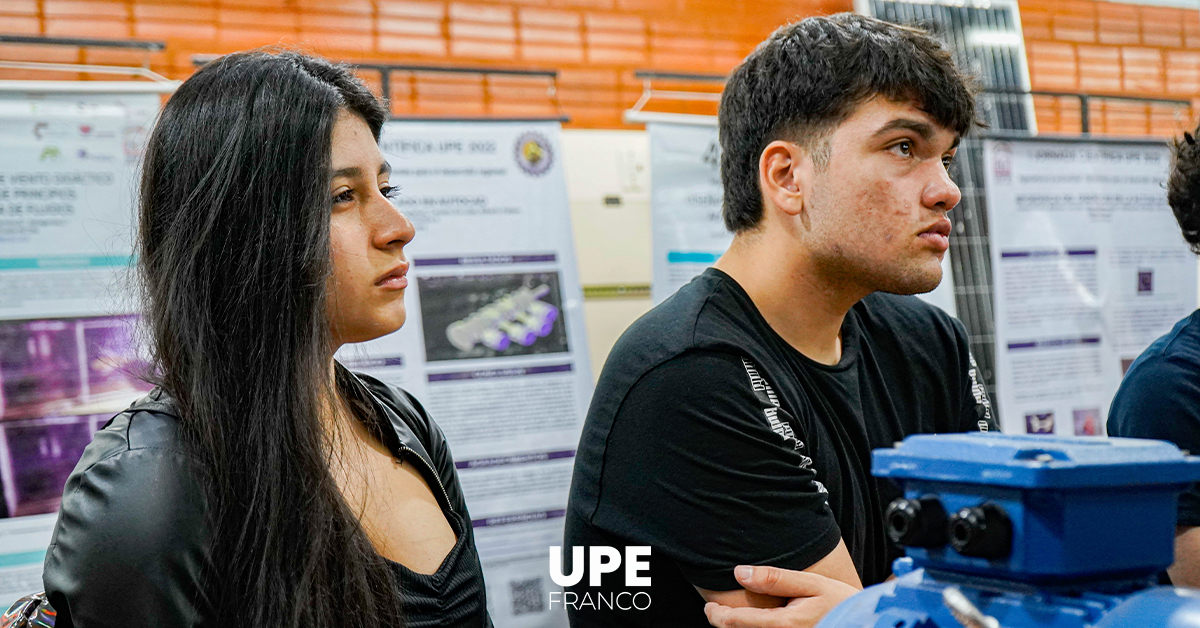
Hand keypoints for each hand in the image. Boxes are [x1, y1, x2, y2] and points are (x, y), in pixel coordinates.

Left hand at [704, 565, 860, 627]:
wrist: (864, 624)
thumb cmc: (842, 604)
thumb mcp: (811, 584)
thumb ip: (775, 578)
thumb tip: (740, 572)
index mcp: (784, 625)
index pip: (735, 623)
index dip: (716, 615)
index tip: (709, 606)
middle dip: (724, 623)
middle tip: (716, 611)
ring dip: (740, 627)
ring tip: (735, 617)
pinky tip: (756, 621)